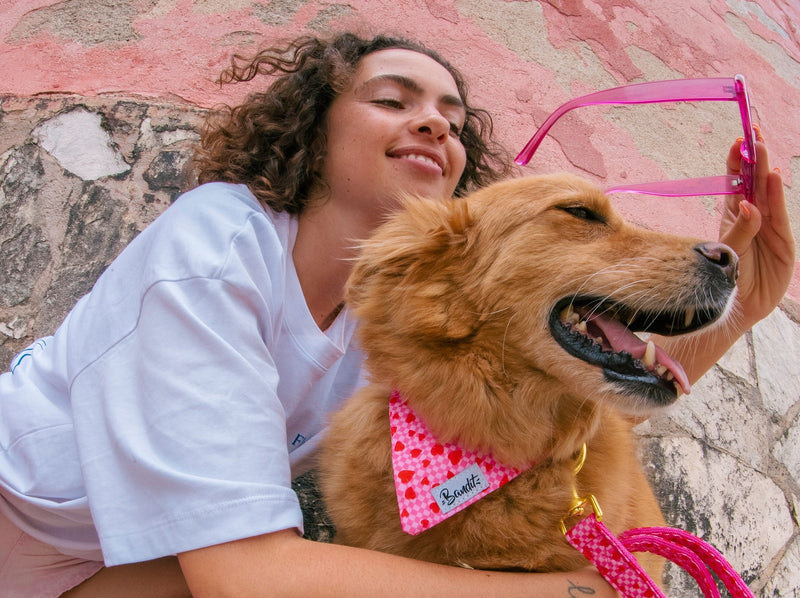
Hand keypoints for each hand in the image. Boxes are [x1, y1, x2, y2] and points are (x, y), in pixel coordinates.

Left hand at [718, 127, 794, 330]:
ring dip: (765, 171)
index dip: (737, 162)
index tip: (736, 141)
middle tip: (753, 134)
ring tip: (762, 148)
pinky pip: (779, 215)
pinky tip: (774, 178)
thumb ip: (738, 230)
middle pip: (755, 181)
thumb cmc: (726, 277)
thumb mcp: (726, 251)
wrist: (738, 306)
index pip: (736, 182)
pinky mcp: (783, 242)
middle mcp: (754, 217)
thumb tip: (747, 204)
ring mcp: (770, 227)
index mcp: (735, 214)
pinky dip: (776, 197)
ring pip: (767, 194)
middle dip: (755, 157)